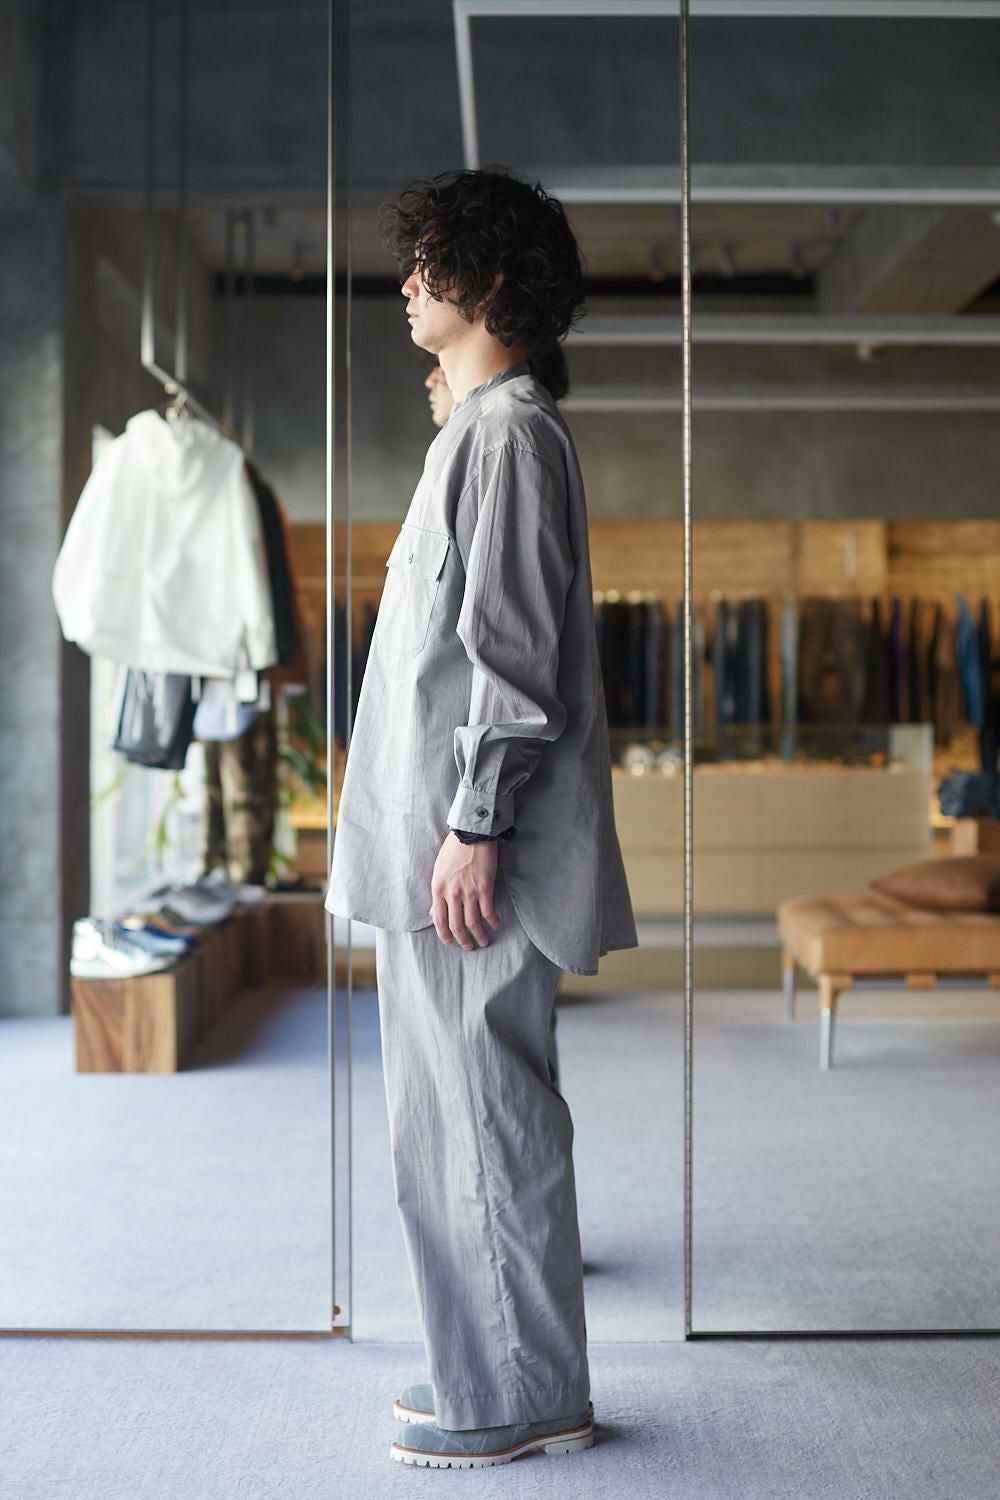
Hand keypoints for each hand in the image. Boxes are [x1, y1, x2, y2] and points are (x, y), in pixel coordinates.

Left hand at [430, 834, 500, 949]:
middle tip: (468, 947)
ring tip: (483, 942)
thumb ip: (438, 892)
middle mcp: (452, 894)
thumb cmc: (453, 850)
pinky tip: (495, 925)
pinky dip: (492, 921)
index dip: (444, 935)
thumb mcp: (438, 871)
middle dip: (462, 940)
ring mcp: (468, 892)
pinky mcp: (484, 888)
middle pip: (456, 925)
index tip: (450, 942)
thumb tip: (434, 911)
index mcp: (438, 889)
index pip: (439, 920)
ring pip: (472, 922)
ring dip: (478, 935)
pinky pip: (488, 911)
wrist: (470, 834)